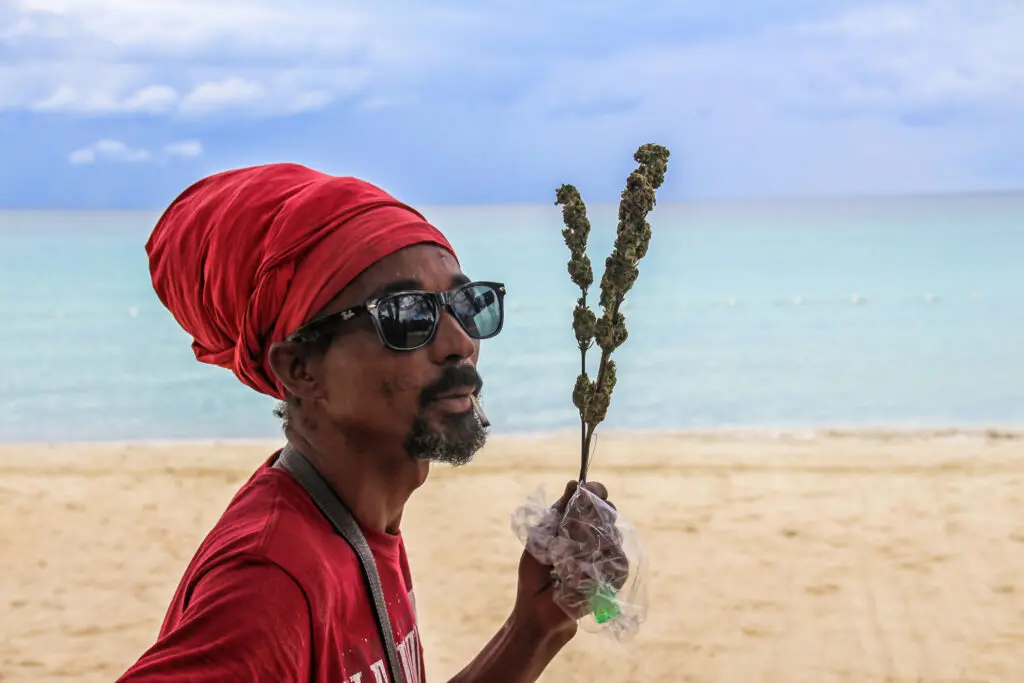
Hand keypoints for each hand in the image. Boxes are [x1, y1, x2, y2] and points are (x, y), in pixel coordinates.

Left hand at [511, 480, 626, 643]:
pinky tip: (580, 573)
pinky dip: (599, 565)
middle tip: (573, 528)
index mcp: (578, 525)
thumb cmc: (534, 573)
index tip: (591, 488)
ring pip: (613, 536)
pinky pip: (617, 562)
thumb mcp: (541, 536)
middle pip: (609, 513)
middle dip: (593, 516)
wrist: (536, 609)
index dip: (596, 492)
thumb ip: (559, 511)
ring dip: (591, 543)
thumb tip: (574, 484)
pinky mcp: (612, 579)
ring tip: (568, 558)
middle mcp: (596, 538)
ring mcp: (607, 558)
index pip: (596, 500)